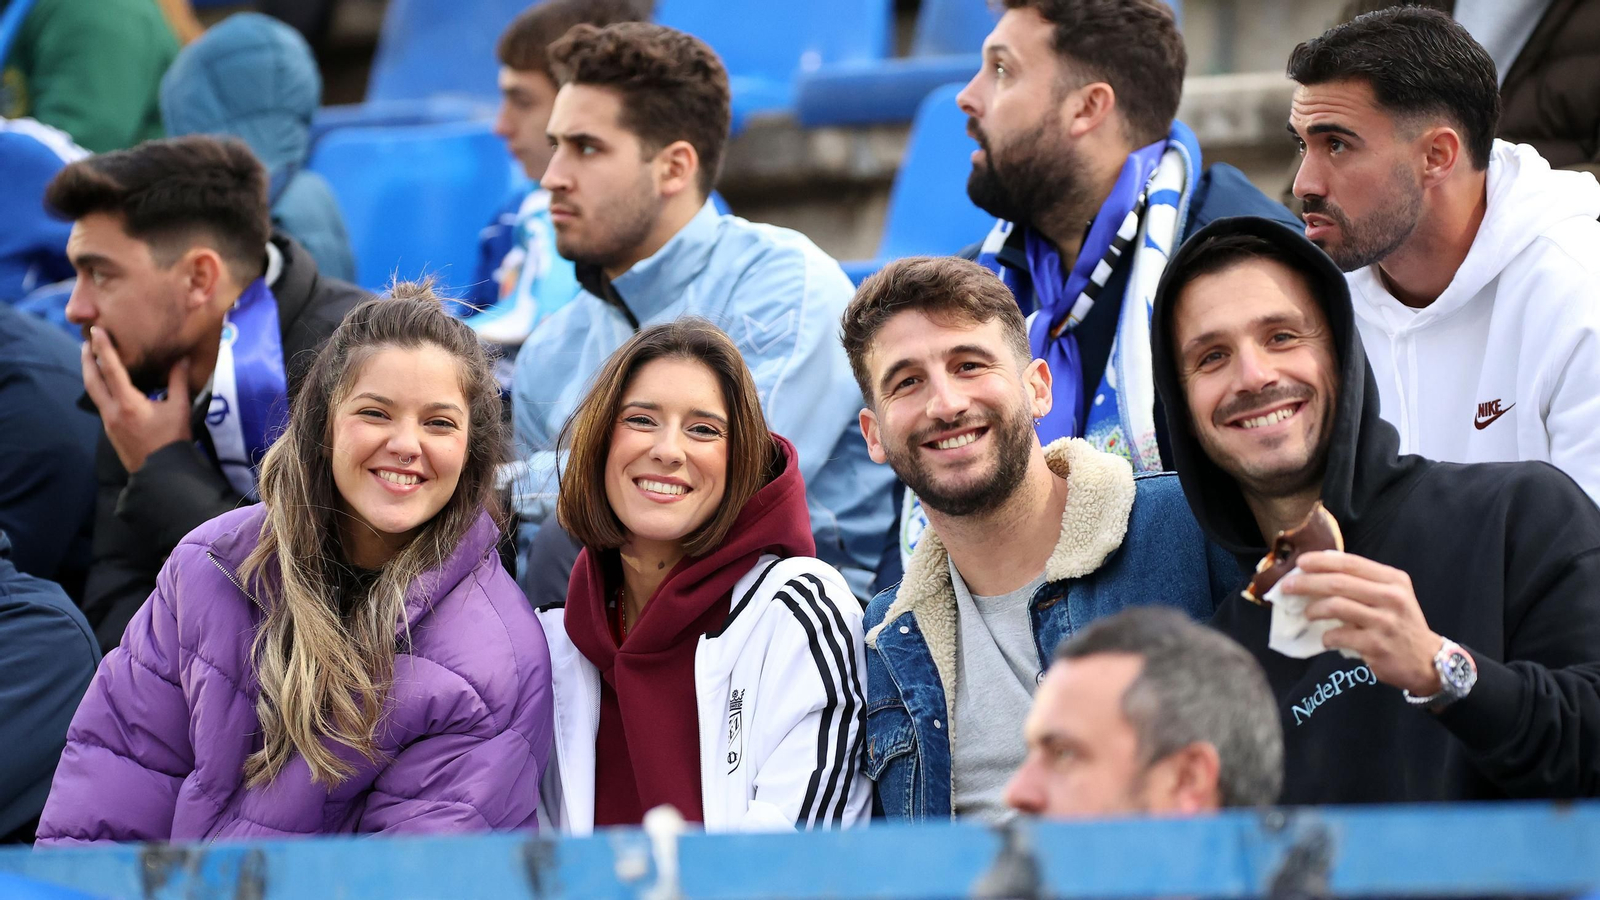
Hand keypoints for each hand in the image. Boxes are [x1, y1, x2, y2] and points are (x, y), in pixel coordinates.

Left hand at [81, 326, 192, 473]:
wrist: (162, 473)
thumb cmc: (172, 440)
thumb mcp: (180, 409)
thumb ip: (178, 382)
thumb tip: (180, 359)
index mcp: (128, 403)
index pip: (111, 369)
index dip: (103, 348)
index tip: (96, 331)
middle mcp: (112, 411)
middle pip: (91, 380)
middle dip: (87, 360)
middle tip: (87, 342)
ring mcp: (109, 422)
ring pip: (94, 392)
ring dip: (91, 374)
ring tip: (94, 360)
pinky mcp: (111, 430)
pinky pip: (101, 403)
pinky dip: (101, 388)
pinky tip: (109, 386)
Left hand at [1282, 551, 1442, 695]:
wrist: (1426, 660)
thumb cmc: (1400, 624)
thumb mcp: (1391, 596)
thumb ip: (1362, 583)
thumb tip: (1318, 573)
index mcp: (1393, 580)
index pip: (1351, 563)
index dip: (1321, 561)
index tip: (1300, 562)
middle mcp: (1391, 597)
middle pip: (1338, 583)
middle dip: (1307, 583)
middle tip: (1286, 587)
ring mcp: (1384, 621)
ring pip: (1336, 607)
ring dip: (1314, 609)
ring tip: (1307, 614)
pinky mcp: (1376, 645)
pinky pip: (1339, 635)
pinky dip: (1327, 637)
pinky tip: (1326, 639)